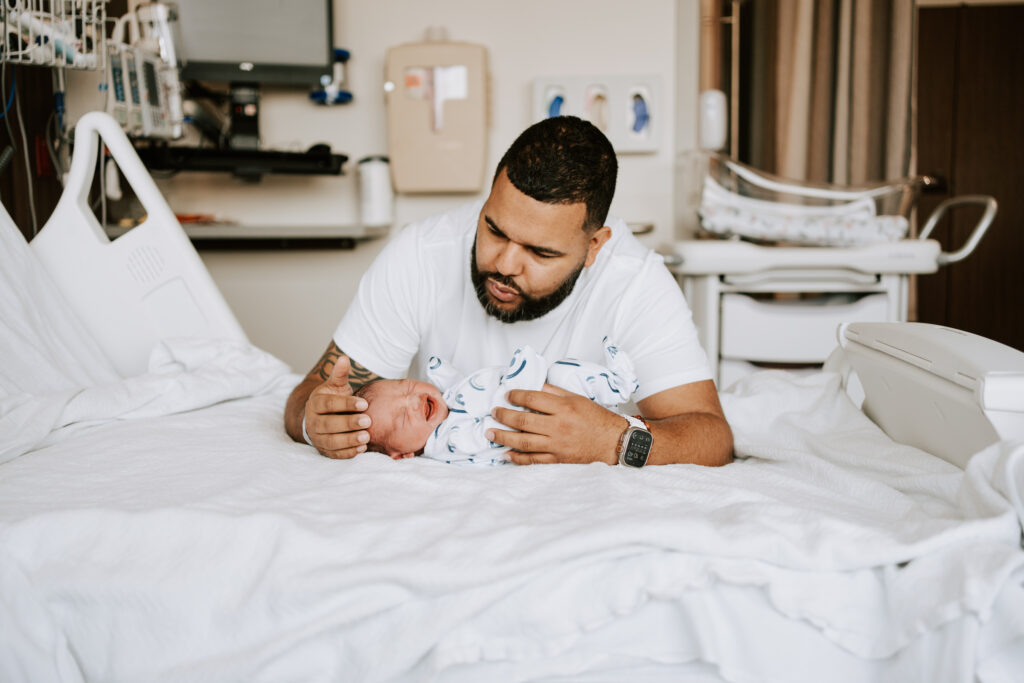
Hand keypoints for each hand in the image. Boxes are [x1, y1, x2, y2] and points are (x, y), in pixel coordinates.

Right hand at [303, 356, 371, 458]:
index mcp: (315, 403)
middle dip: (348, 423)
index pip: (328, 404)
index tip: (364, 403)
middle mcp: (313, 422)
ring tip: (366, 437)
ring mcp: (318, 438)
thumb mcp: (335, 386)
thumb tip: (343, 358)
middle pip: (328, 424)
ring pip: (331, 441)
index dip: (345, 404)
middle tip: (367, 421)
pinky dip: (348, 453)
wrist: (321, 418)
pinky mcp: (325, 450)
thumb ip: (339, 374)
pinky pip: (335, 454)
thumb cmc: (333, 400)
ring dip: (349, 440)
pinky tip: (362, 449)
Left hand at [488, 384, 624, 464]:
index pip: (533, 399)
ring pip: (524, 441)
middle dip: (504, 416)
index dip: (516, 395)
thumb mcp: (578, 398)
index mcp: (564, 408)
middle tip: (493, 412)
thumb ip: (555, 392)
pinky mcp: (558, 460)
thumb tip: (534, 386)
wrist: (614, 442)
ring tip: (490, 433)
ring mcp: (557, 445)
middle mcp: (559, 426)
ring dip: (504, 437)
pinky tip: (507, 454)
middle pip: (524, 420)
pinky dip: (518, 458)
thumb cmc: (596, 418)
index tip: (507, 395)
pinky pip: (534, 460)